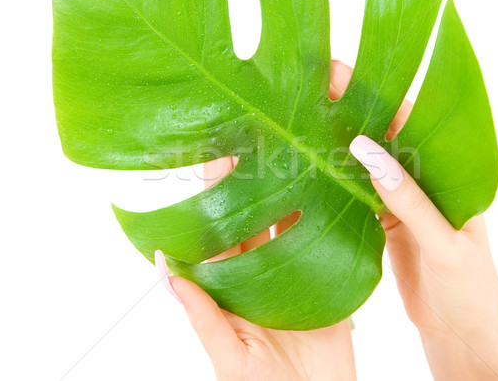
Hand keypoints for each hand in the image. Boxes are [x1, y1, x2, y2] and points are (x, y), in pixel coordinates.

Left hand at [153, 64, 362, 380]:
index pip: (218, 234)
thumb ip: (202, 315)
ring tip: (295, 152)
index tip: (210, 157)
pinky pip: (330, 245)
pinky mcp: (331, 283)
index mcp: (232, 287)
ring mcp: (297, 276)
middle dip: (256, 182)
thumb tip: (165, 267)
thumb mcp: (230, 358)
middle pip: (256, 220)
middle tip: (257, 138)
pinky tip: (332, 188)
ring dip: (294, 192)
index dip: (213, 198)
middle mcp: (262, 274)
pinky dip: (332, 218)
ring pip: (293, 225)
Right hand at [334, 58, 497, 380]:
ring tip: (306, 118)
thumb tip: (365, 151)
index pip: (415, 125)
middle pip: (386, 137)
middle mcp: (425, 181)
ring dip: (341, 144)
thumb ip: (408, 200)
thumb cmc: (468, 288)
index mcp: (450, 177)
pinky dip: (337, 180)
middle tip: (315, 87)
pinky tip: (313, 166)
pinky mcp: (384, 223)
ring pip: (368, 164)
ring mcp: (402, 201)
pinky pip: (357, 194)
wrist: (460, 333)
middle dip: (354, 111)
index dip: (382, 97)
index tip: (344, 74)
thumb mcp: (444, 243)